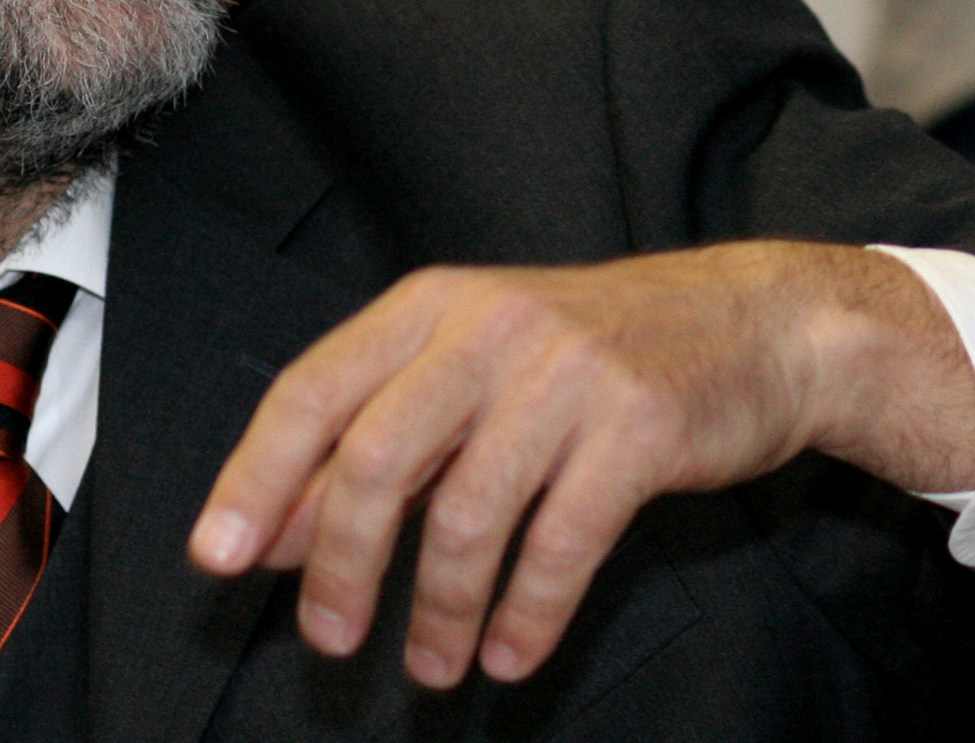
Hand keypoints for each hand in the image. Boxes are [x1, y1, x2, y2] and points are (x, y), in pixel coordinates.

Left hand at [187, 242, 974, 689]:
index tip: (218, 558)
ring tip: (434, 668)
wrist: (756, 325)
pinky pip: (562, 543)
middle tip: (333, 641)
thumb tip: (280, 529)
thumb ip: (381, 439)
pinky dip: (528, 614)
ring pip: (469, 514)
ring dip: (442, 611)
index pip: (313, 390)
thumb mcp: (475, 371)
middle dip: (343, 566)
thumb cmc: (598, 354)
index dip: (256, 479)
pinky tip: (513, 655)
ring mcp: (567, 374)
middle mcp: (489, 328)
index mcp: (431, 306)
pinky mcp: (638, 426)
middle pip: (378, 458)